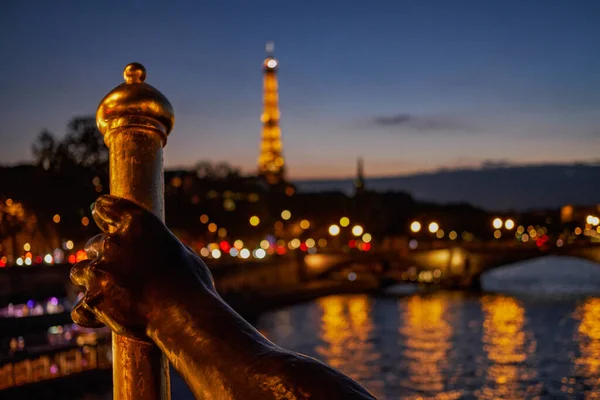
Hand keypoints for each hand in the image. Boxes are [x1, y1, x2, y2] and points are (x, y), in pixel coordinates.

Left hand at [70, 195, 215, 339]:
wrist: (186, 316)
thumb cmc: (192, 284)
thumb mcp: (181, 252)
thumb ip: (158, 246)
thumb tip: (153, 251)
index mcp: (137, 223)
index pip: (104, 206)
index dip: (104, 214)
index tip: (105, 221)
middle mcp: (113, 242)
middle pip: (94, 244)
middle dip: (105, 257)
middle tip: (123, 272)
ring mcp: (99, 271)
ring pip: (80, 272)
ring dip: (92, 281)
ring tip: (112, 295)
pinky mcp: (93, 300)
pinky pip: (81, 308)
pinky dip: (89, 314)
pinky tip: (101, 318)